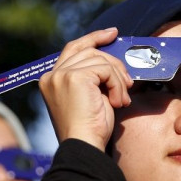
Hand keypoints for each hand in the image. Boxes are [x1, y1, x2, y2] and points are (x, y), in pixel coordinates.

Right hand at [39, 27, 132, 150]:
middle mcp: (52, 75)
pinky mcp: (74, 77)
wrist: (84, 146)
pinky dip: (117, 85)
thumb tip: (114, 61)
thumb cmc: (90, 130)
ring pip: (100, 60)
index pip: (73, 49)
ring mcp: (61, 75)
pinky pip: (105, 69)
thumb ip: (94, 78)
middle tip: (128, 82)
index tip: (113, 34)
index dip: (94, 38)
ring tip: (122, 100)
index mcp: (51, 80)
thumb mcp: (91, 98)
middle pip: (88, 50)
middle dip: (114, 62)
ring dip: (118, 79)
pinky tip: (118, 102)